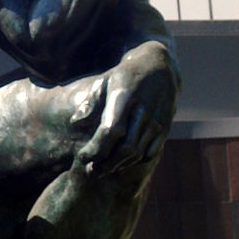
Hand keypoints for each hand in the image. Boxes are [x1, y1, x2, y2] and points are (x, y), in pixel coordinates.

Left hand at [77, 43, 177, 174]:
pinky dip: (134, 161)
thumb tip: (74, 122)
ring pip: (137, 153)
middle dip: (105, 163)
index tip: (82, 156)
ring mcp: (156, 121)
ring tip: (102, 169)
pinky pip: (150, 153)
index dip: (96, 148)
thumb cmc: (125, 76)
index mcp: (124, 97)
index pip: (110, 131)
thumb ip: (90, 102)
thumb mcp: (105, 81)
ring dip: (118, 165)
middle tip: (90, 169)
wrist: (160, 68)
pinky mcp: (165, 128)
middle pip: (125, 148)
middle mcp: (143, 111)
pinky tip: (121, 162)